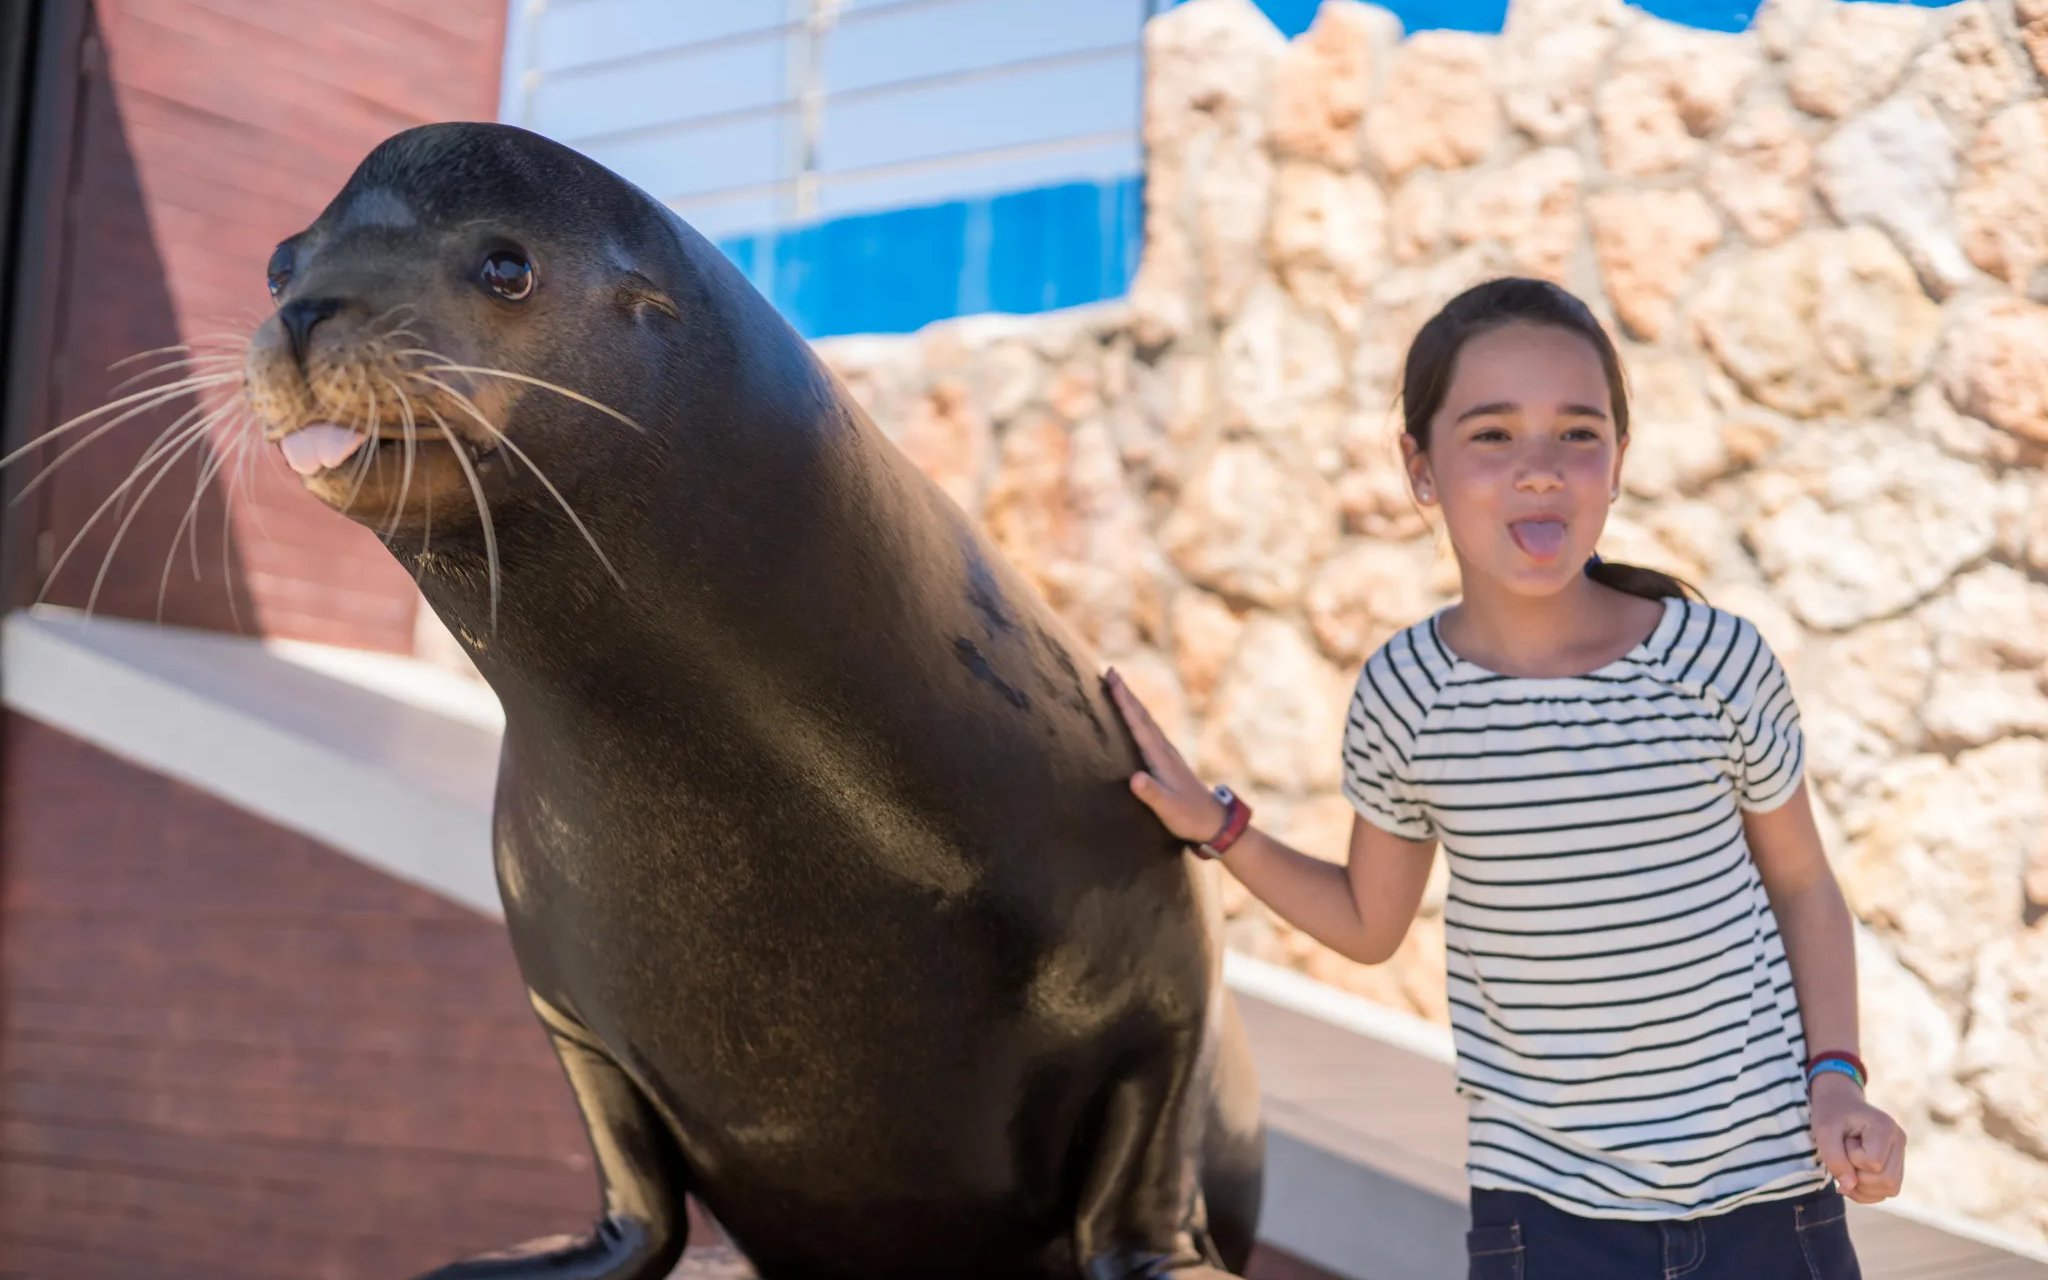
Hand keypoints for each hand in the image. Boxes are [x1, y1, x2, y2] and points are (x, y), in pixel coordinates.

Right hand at [1102, 668, 1228, 843]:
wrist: (1214, 821)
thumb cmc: (1189, 816)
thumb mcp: (1168, 808)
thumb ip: (1151, 794)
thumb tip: (1135, 779)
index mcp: (1160, 757)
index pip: (1139, 724)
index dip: (1124, 701)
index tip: (1112, 680)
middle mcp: (1164, 750)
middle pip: (1142, 715)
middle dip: (1125, 693)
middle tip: (1110, 672)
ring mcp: (1167, 753)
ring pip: (1146, 721)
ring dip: (1131, 703)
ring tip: (1118, 688)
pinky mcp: (1168, 760)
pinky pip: (1149, 731)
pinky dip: (1138, 718)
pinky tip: (1135, 719)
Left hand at [1809, 1072, 1905, 1202]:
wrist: (1839, 1104)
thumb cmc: (1831, 1115)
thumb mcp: (1824, 1132)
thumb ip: (1835, 1159)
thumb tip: (1850, 1187)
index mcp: (1885, 1127)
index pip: (1873, 1163)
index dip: (1851, 1159)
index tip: (1844, 1141)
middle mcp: (1899, 1140)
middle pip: (1887, 1181)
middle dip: (1858, 1177)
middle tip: (1844, 1156)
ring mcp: (1901, 1153)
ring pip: (1890, 1189)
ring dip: (1862, 1187)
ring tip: (1847, 1166)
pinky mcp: (1896, 1165)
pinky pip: (1887, 1191)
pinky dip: (1867, 1191)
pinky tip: (1852, 1177)